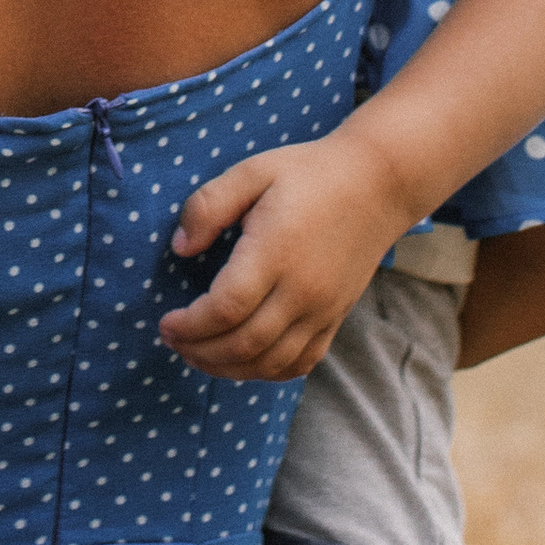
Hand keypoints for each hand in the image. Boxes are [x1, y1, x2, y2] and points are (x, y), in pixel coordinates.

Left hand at [157, 129, 415, 378]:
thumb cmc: (310, 173)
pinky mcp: (336, 317)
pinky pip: (302, 362)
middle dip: (200, 352)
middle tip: (173, 341)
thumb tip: (180, 248)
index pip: (226, 308)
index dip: (190, 325)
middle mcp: (302, 290)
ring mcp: (323, 309)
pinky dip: (268, 371)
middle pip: (245, 344)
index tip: (166, 322)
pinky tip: (243, 361)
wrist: (378, 183)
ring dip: (229, 368)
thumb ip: (208, 206)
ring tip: (198, 355)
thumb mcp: (252, 172)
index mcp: (276, 253)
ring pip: (272, 362)